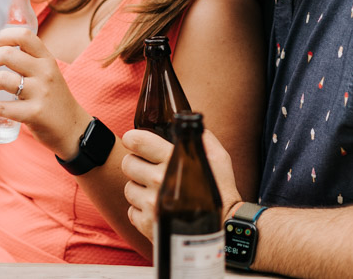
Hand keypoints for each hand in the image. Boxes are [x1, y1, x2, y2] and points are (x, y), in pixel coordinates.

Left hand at [0, 27, 91, 157]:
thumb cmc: (54, 99)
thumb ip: (30, 61)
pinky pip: (6, 107)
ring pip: (4, 79)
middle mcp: (45, 72)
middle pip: (8, 54)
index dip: (2, 36)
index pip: (24, 36)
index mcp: (47, 59)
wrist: (73, 128)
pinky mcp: (36, 113)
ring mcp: (41, 92)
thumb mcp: (47, 74)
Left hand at [121, 128, 243, 240]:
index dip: (133, 138)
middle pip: (128, 163)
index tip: (134, 140)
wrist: (224, 228)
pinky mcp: (147, 224)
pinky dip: (141, 209)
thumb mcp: (219, 159)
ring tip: (155, 190)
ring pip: (128, 187)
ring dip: (139, 187)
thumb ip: (203, 138)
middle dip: (136, 162)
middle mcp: (159, 181)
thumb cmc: (222, 191)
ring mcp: (152, 204)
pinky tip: (156, 208)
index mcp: (174, 161)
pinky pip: (131, 210)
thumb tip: (189, 123)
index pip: (138, 141)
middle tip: (147, 166)